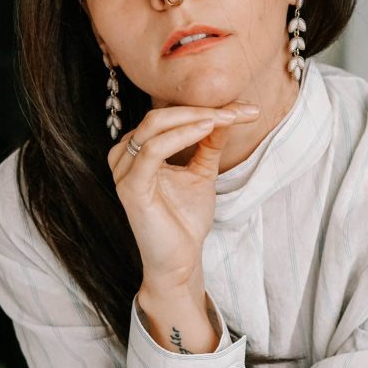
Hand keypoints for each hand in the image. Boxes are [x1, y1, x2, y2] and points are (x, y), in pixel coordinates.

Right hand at [108, 102, 259, 289]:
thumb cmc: (186, 219)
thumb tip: (228, 112)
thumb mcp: (203, 171)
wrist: (181, 260)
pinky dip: (181, 135)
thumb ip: (210, 142)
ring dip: (193, 118)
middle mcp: (125, 156)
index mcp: (138, 150)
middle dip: (200, 109)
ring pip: (154, 125)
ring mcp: (124, 171)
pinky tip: (206, 130)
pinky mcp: (130, 187)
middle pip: (159, 115)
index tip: (243, 108)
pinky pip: (153, 149)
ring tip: (225, 119)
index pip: (168, 116)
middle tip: (236, 111)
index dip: (204, 107)